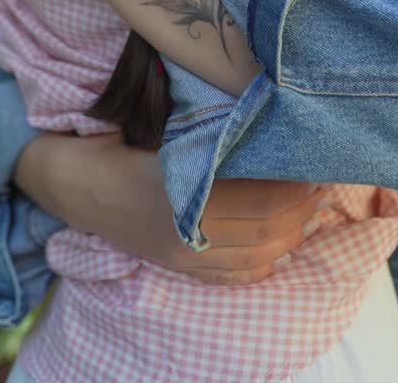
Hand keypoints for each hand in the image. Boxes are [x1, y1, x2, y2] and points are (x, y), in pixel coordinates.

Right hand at [14, 132, 325, 285]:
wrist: (76, 183)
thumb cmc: (119, 142)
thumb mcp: (160, 129)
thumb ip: (208, 135)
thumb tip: (260, 122)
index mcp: (181, 189)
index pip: (256, 197)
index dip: (290, 185)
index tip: (310, 164)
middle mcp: (183, 229)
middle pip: (262, 229)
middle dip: (300, 209)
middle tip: (321, 185)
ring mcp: (181, 254)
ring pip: (254, 256)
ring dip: (289, 236)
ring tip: (309, 211)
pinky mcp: (178, 266)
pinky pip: (232, 275)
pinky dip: (263, 263)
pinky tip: (279, 245)